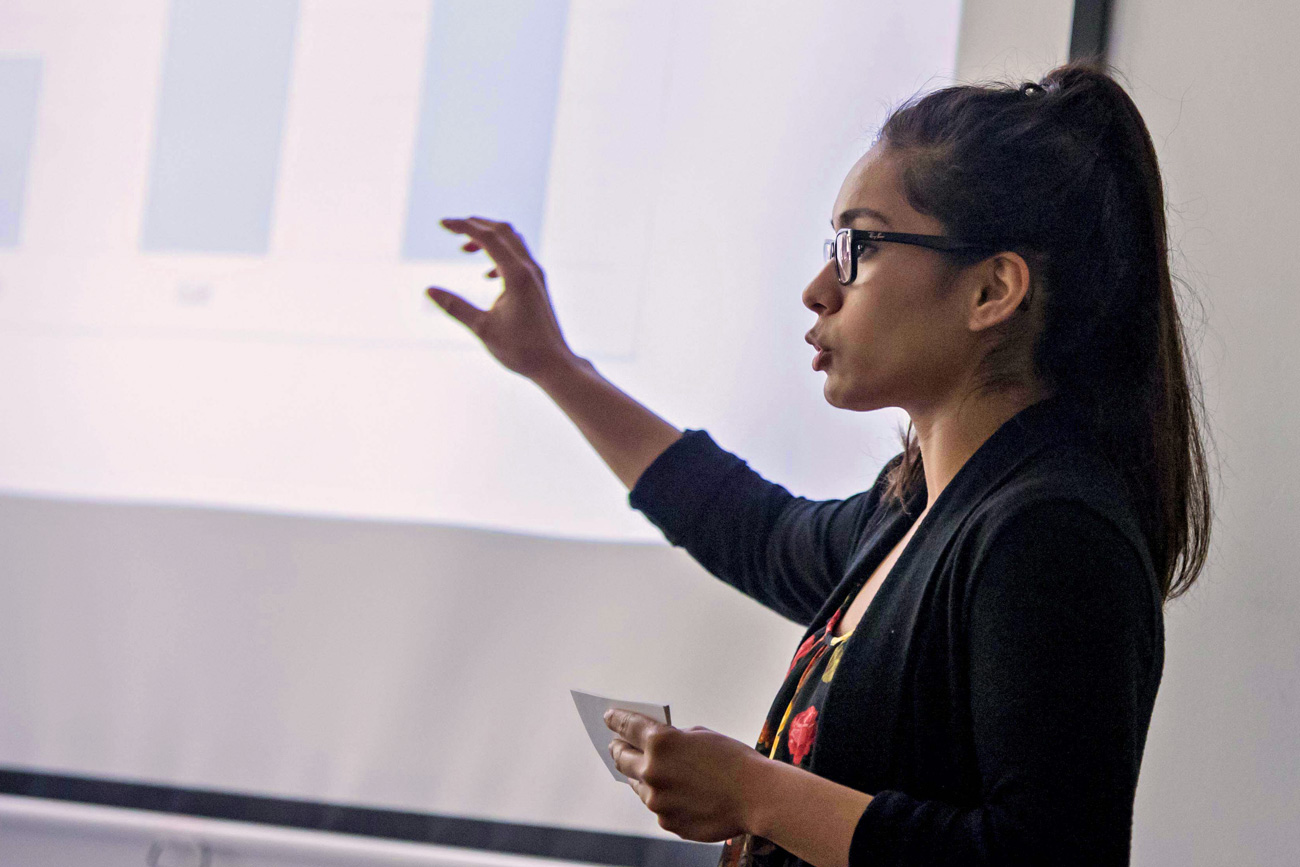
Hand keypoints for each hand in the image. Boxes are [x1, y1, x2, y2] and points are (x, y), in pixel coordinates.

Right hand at [427, 217, 577, 379]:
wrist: (554, 365)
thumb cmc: (520, 350)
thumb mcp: (482, 328)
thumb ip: (454, 307)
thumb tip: (428, 290)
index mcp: (516, 275)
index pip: (488, 237)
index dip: (463, 226)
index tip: (441, 223)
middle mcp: (530, 269)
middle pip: (503, 231)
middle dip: (476, 225)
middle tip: (451, 228)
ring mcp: (537, 276)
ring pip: (513, 242)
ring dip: (488, 238)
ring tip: (465, 248)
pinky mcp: (538, 286)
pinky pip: (518, 258)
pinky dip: (499, 255)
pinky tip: (485, 276)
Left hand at [604, 708, 768, 841]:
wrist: (756, 797)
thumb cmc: (733, 760)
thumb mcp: (700, 736)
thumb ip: (674, 740)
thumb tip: (657, 749)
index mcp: (660, 742)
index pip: (627, 726)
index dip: (615, 720)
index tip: (608, 718)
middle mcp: (651, 771)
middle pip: (622, 758)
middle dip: (618, 749)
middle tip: (616, 745)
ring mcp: (657, 800)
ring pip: (638, 785)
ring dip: (640, 775)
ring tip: (641, 770)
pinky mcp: (666, 821)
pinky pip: (657, 805)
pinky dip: (662, 797)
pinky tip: (672, 793)